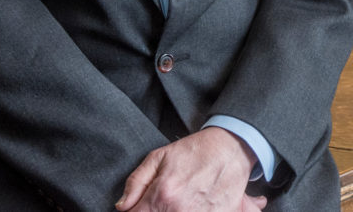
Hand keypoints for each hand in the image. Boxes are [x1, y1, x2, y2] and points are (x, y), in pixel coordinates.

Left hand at [115, 127, 268, 211]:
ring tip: (180, 201)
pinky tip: (192, 205)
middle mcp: (179, 210)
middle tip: (164, 201)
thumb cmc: (194, 151)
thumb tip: (122, 206)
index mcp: (163, 194)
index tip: (139, 208)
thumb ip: (136, 182)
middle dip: (155, 211)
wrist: (230, 147)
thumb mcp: (159, 156)